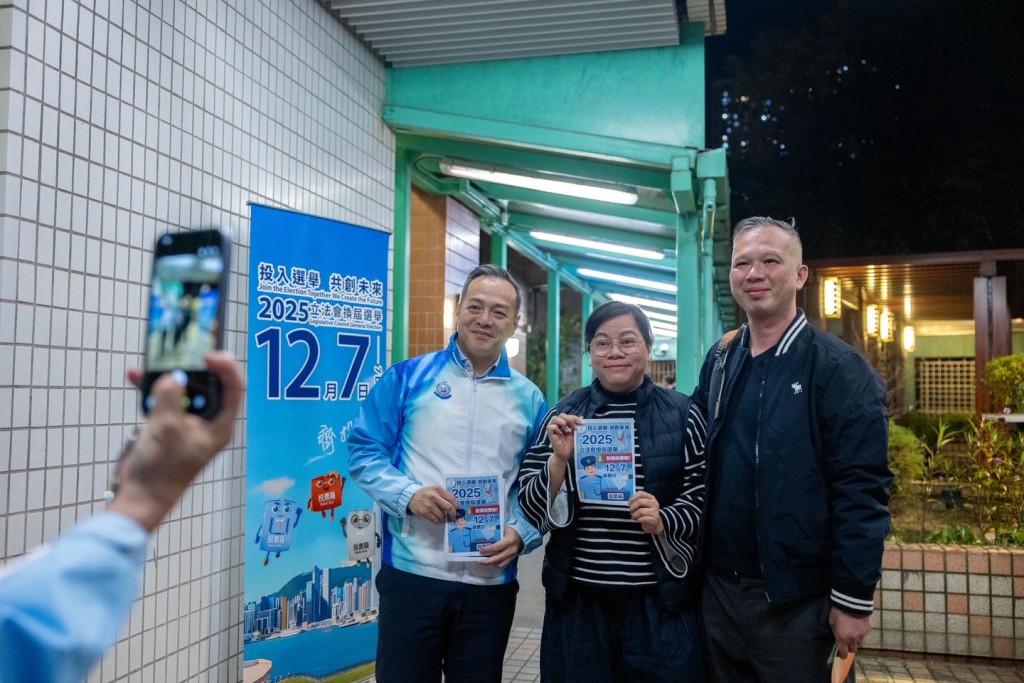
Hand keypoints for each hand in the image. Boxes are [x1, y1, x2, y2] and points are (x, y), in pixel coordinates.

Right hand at [113, 352, 242, 531]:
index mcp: (219, 425)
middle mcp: (207, 421)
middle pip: (208, 384)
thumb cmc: (161, 468)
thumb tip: (173, 376)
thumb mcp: (166, 428)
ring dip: (169, 374)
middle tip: (181, 349)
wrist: (140, 495)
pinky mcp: (168, 424)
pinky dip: (152, 388)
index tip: (207, 355)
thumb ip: (170, 396)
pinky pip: (164, 399)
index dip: (225, 367)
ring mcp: (187, 422)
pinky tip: (138, 376)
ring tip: (157, 358)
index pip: (233, 388)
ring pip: (184, 390)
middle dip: (194, 366)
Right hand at [407, 486, 457, 524]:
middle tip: (454, 517)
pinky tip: (438, 521)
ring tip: (443, 519)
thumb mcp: (435, 490)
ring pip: (441, 515)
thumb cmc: (426, 494)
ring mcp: (428, 505)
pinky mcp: (424, 512)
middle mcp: (434, 496)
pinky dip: (438, 522)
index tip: (457, 509)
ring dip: (444, 519)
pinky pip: (435, 520)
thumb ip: (444, 495)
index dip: (456, 506)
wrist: (411, 497)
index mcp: (438, 490)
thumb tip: (454, 506)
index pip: (451, 498)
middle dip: (453, 514)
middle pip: (448, 507)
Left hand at [477, 526, 522, 567]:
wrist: (522, 535)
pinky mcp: (512, 559)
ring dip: (491, 564)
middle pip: (498, 559)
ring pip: (500, 564)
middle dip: (487, 561)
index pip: (497, 547)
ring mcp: (512, 556)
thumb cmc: (511, 531)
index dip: (488, 550)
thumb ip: (496, 534)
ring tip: (484, 562)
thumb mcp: (504, 529)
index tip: (480, 550)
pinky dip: (496, 564)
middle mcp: (511, 550)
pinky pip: (503, 564)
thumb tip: (484, 537)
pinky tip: (490, 562)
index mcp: (509, 541)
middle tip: (479, 561)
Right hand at [546, 413, 583, 462]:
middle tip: (575, 426)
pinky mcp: (549, 433)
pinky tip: (561, 433)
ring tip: (567, 430)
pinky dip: (556, 428)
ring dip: (563, 423)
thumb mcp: (575, 433)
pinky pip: (551, 427)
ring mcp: (553, 428)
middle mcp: (557, 423)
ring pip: (555, 418)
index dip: (574, 417)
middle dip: (570, 419)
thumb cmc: (569, 443)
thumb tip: (582, 417)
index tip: (581, 422)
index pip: (568, 415)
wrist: (565, 453)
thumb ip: (577, 425)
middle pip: (562, 415)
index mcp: (564, 422)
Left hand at [629, 491, 663, 534]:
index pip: (640, 493)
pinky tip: (638, 520)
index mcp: (651, 497)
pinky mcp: (654, 519)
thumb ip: (637, 501)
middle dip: (632, 507)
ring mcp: (655, 511)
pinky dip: (638, 520)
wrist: (654, 523)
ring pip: (640, 511)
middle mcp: (654, 503)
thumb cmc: (646, 513)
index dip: (632, 498)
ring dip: (634, 515)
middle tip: (631, 511)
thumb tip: (629, 503)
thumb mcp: (643, 505)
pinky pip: (642, 519)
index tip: (629, 503)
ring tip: (634, 517)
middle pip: (640, 501)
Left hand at [829, 607, 871, 657]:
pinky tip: (857, 625)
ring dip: (855, 640)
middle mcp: (852, 639)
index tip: (840, 654)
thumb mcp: (832, 623)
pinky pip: (863, 635)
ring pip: (859, 643)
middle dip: (849, 648)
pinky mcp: (867, 630)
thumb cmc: (838, 612)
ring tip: (852, 632)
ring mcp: (861, 635)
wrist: (851, 602)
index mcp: (842, 638)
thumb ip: (835, 633)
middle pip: (852, 650)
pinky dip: (860, 633)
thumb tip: (837, 639)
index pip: (844, 653)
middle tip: (846, 643)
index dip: (842, 655)